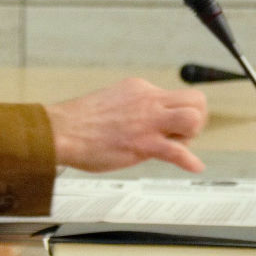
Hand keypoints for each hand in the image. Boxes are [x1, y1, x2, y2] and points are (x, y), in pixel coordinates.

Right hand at [45, 78, 207, 172]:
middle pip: (195, 100)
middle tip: (182, 134)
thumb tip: (140, 121)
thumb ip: (131, 108)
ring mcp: (147, 122)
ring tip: (178, 145)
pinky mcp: (143, 143)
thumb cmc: (77, 123)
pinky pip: (178, 152)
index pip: (175, 96)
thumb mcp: (110, 101)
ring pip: (193, 119)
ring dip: (192, 135)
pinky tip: (193, 166)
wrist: (58, 132)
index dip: (176, 114)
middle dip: (196, 119)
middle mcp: (147, 101)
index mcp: (138, 89)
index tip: (167, 127)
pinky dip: (190, 162)